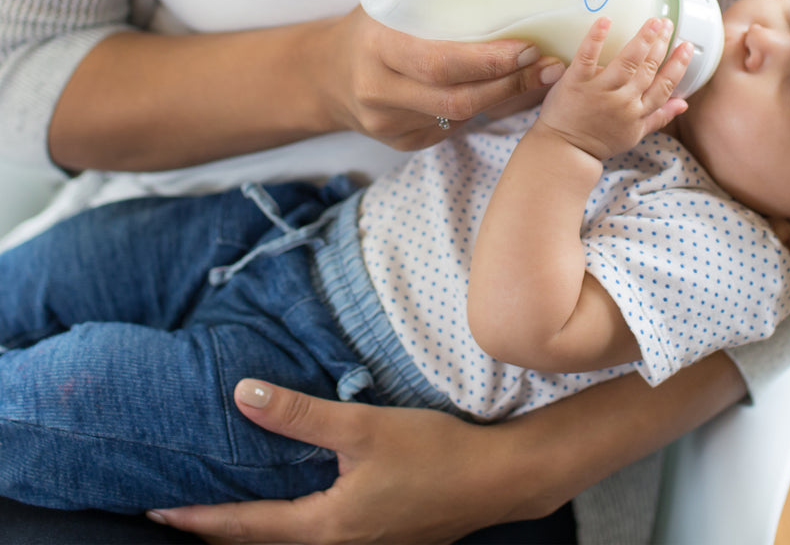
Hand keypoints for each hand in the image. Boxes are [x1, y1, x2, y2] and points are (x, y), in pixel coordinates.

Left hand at [149, 380, 529, 544]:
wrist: (498, 478)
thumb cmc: (434, 453)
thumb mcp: (363, 428)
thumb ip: (300, 415)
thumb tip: (241, 395)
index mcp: (325, 528)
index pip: (244, 527)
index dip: (197, 519)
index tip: (155, 511)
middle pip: (263, 542)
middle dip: (219, 528)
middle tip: (178, 510)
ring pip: (293, 540)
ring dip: (256, 525)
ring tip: (227, 505)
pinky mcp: (383, 536)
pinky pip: (321, 533)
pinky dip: (292, 520)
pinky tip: (297, 498)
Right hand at [321, 6, 563, 149]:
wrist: (326, 73)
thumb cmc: (371, 24)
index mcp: (377, 46)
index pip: (439, 63)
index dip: (489, 60)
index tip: (530, 46)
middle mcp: (378, 90)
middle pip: (457, 100)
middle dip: (511, 83)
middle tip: (548, 65)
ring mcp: (388, 123)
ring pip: (460, 118)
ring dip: (504, 98)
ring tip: (537, 76)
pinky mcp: (400, 143)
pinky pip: (451, 131)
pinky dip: (480, 112)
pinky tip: (499, 93)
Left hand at [538, 16, 691, 161]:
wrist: (565, 150)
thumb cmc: (599, 141)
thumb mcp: (634, 134)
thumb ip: (659, 117)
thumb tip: (684, 104)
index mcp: (638, 112)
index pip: (665, 85)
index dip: (678, 64)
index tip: (686, 45)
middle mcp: (623, 101)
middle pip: (648, 68)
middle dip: (661, 44)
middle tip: (667, 22)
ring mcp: (600, 90)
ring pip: (627, 61)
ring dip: (642, 39)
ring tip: (653, 21)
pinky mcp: (576, 82)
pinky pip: (588, 57)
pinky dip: (596, 38)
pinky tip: (605, 21)